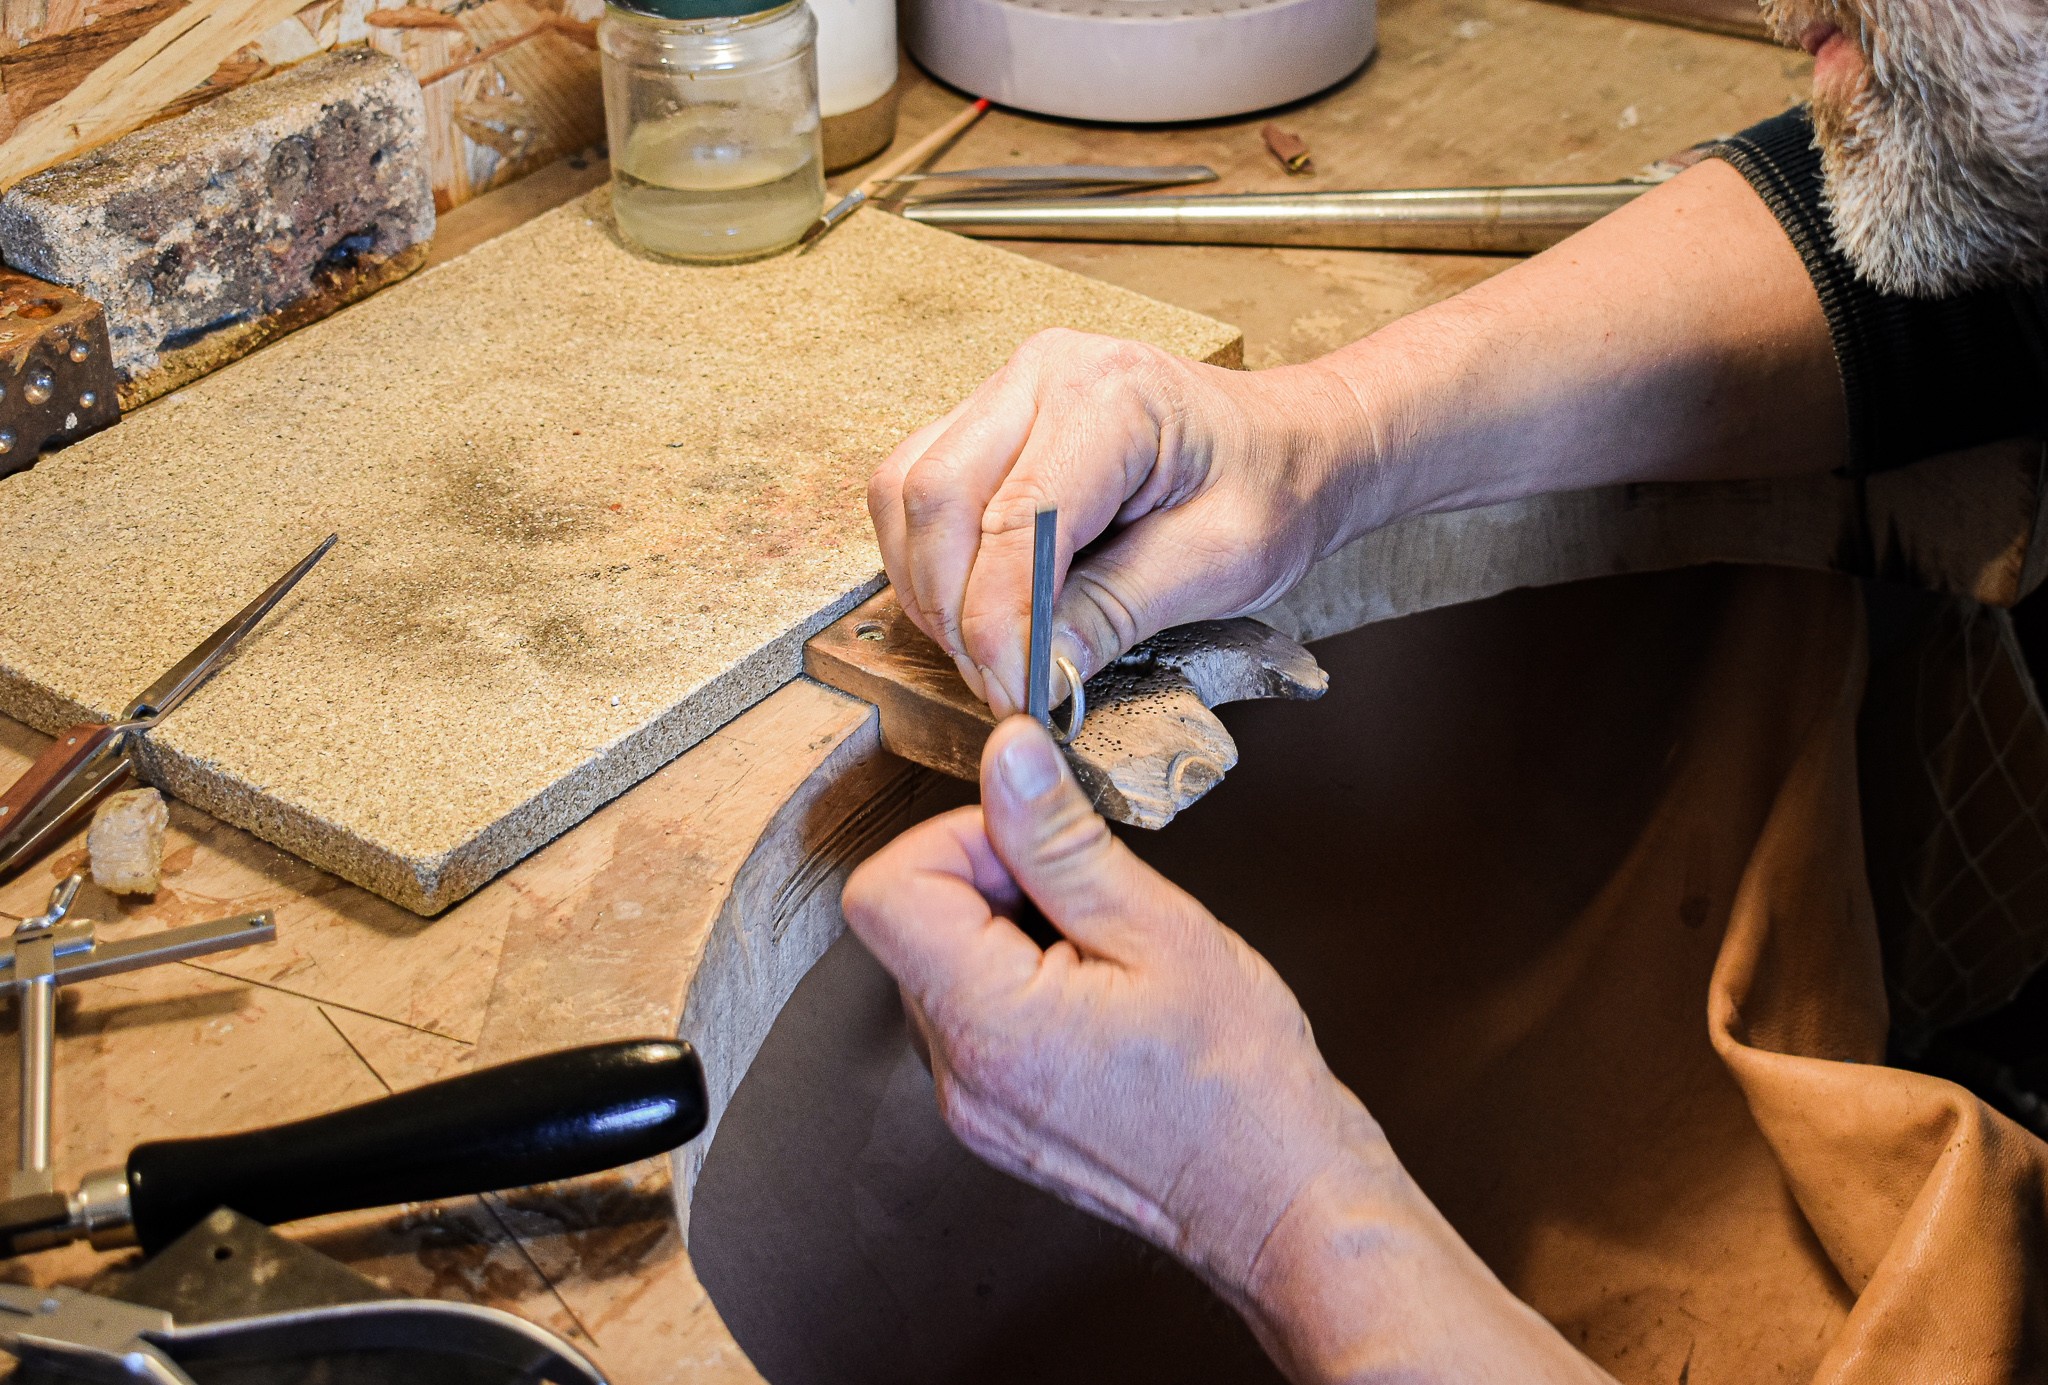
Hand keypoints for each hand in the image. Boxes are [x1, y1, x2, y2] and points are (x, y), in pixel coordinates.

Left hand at [841, 718, 1615, 1382]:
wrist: (1279, 1200)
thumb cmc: (1241, 1082)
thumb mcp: (1160, 928)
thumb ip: (1062, 841)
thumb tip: (1008, 759)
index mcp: (990, 1024)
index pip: (886, 891)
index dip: (956, 841)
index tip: (1034, 846)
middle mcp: (958, 1074)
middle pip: (912, 923)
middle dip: (992, 880)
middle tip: (1090, 900)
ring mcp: (970, 1104)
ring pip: (941, 964)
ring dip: (1009, 930)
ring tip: (1105, 956)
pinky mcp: (991, 1117)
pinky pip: (970, 1015)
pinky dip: (1019, 980)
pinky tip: (1097, 996)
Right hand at [867, 329, 1370, 715]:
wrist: (1291, 445)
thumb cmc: (1271, 488)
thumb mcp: (1218, 563)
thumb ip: (1117, 612)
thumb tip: (1034, 670)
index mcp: (1112, 396)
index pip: (1014, 520)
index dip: (1000, 624)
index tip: (1015, 696)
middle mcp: (1042, 374)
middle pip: (935, 495)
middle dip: (953, 609)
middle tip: (998, 683)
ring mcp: (1007, 391)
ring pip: (907, 491)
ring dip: (930, 587)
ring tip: (990, 651)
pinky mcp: (989, 421)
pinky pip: (917, 489)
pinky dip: (930, 561)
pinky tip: (979, 608)